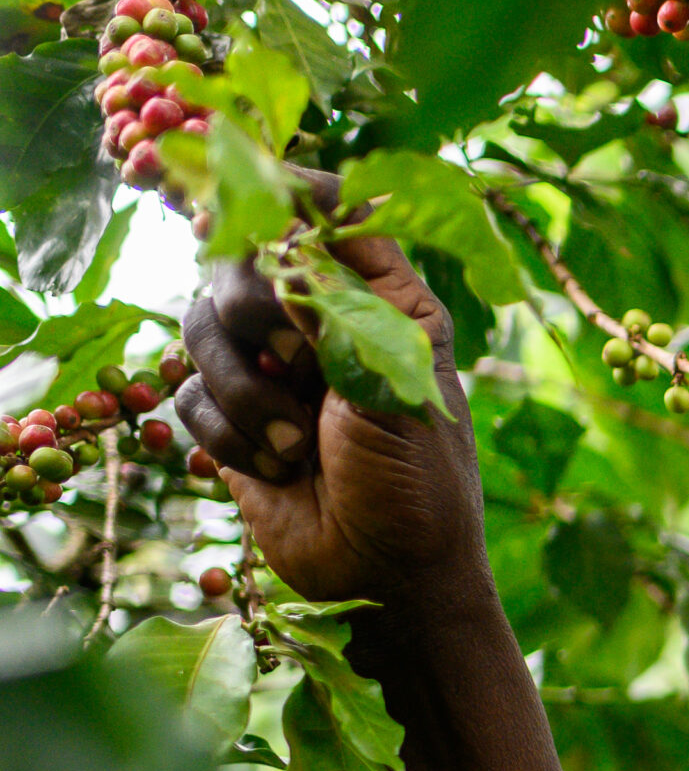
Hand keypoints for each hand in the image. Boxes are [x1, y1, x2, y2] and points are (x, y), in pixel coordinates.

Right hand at [174, 225, 482, 606]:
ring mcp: (271, 369)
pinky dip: (227, 433)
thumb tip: (281, 243)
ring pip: (202, 326)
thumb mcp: (391, 390)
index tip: (260, 201)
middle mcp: (321, 323)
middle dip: (253, 308)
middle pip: (242, 259)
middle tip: (295, 361)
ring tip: (298, 445)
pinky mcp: (233, 417)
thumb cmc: (418, 485)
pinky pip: (189, 392)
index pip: (332, 214)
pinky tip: (276, 469)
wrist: (390, 577)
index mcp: (384, 303)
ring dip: (244, 391)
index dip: (289, 194)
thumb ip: (337, 314)